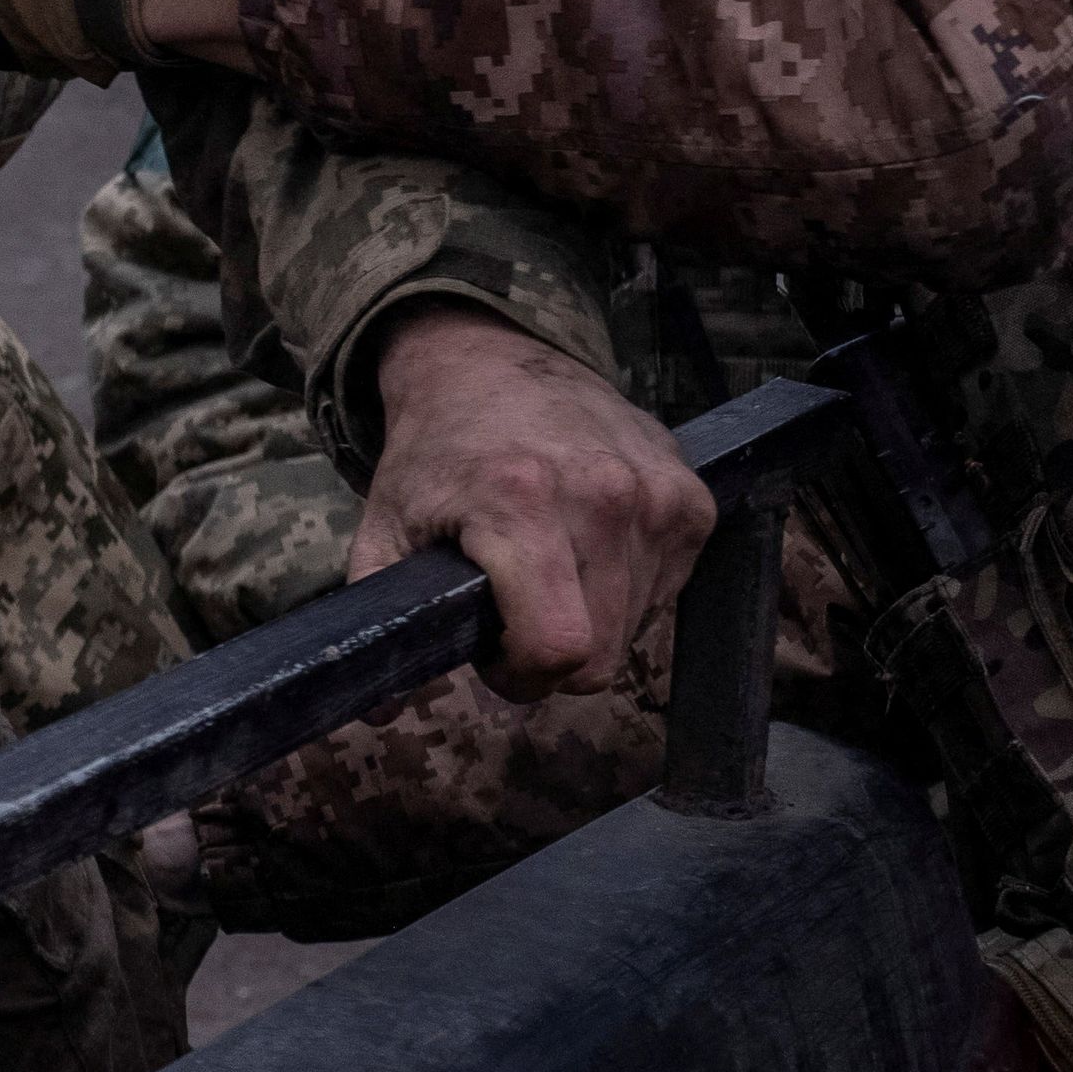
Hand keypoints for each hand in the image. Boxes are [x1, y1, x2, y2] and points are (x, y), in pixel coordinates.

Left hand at [357, 307, 714, 691]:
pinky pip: (668, 591)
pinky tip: (588, 546)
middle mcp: (603, 494)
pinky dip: (629, 588)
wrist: (492, 360)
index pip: (558, 648)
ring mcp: (657, 494)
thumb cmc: (437, 454)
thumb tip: (380, 711)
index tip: (493, 654)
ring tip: (549, 568)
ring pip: (636, 629)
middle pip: (601, 656)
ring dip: (592, 620)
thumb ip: (382, 618)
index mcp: (521, 503)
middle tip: (514, 612)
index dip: (520, 676)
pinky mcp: (692, 497)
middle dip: (552, 658)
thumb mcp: (386, 528)